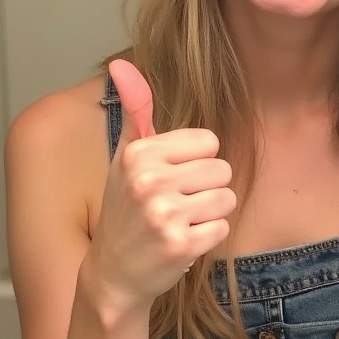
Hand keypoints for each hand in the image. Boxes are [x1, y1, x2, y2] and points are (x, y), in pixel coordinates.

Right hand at [84, 59, 235, 313]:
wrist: (112, 274)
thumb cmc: (126, 210)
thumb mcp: (127, 157)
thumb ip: (135, 110)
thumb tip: (121, 63)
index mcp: (138, 153)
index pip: (208, 141)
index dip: (196, 162)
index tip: (171, 179)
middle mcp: (149, 181)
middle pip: (221, 170)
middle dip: (205, 189)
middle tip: (174, 206)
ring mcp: (164, 214)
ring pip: (226, 198)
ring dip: (210, 214)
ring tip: (180, 223)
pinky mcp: (181, 245)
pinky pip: (223, 228)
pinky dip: (209, 237)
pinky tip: (183, 243)